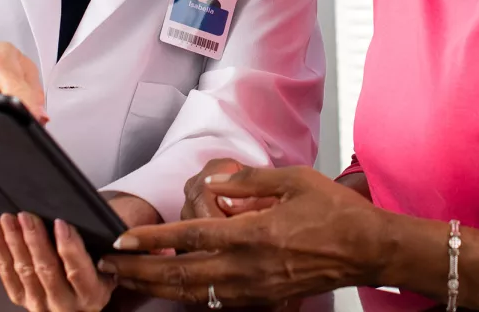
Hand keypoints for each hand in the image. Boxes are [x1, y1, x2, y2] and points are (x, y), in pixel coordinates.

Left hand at [0, 196, 159, 311]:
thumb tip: (160, 245)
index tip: (61, 222)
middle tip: (27, 214)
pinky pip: (8, 278)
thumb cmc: (104, 270)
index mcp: (92, 295)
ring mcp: (41, 306)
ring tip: (9, 218)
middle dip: (34, 240)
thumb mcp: (121, 265)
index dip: (68, 247)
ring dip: (13, 243)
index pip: (77, 270)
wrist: (85, 303)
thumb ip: (128, 250)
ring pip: (24, 274)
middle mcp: (65, 307)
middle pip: (46, 271)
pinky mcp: (24, 302)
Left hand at [99, 166, 389, 304]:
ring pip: (195, 295)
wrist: (366, 250)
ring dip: (160, 288)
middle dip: (141, 274)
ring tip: (133, 281)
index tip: (123, 242)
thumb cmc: (334, 211)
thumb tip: (216, 180)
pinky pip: (218, 302)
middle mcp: (248, 267)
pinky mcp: (266, 300)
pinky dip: (190, 296)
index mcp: (253, 233)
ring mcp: (256, 290)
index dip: (153, 240)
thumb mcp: (293, 180)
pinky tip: (178, 289)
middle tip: (112, 269)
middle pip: (182, 275)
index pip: (191, 237)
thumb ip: (250, 180)